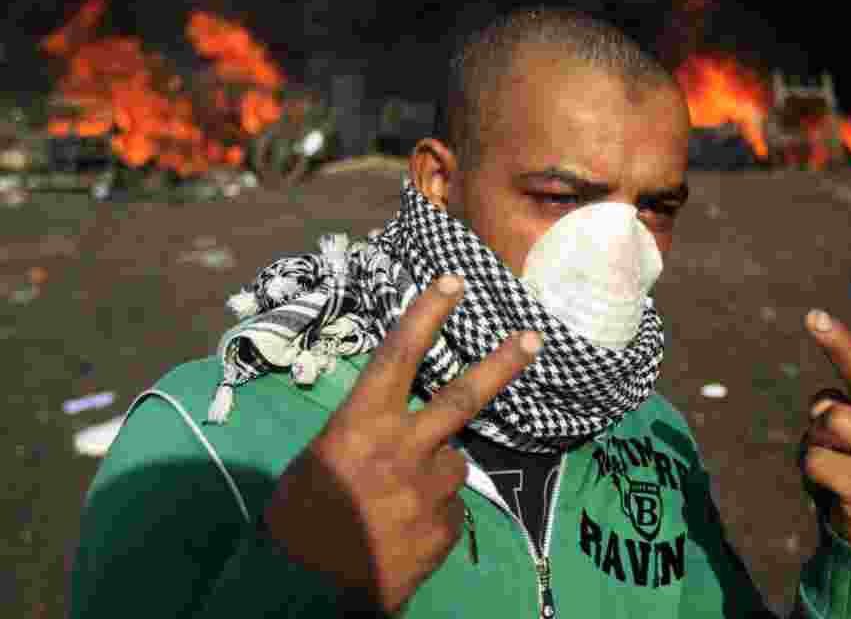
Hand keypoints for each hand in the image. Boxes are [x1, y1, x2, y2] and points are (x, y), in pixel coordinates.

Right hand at [264, 274, 540, 612]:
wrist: (303, 590)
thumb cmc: (297, 520)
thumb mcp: (317, 462)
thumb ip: (361, 438)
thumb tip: (386, 435)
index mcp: (361, 424)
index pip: (398, 356)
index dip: (428, 314)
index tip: (454, 281)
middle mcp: (403, 448)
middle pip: (463, 397)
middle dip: (501, 364)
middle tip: (533, 338)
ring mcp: (430, 488)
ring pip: (453, 464)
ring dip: (435, 474)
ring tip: (399, 503)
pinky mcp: (446, 527)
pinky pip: (450, 509)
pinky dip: (432, 515)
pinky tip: (403, 535)